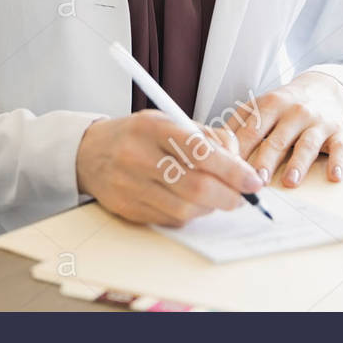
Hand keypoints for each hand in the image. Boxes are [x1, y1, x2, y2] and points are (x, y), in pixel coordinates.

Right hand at [76, 110, 263, 226]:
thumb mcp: (169, 121)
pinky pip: (170, 220)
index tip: (253, 180)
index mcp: (153, 128)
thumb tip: (239, 163)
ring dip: (210, 208)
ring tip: (215, 198)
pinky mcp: (127, 209)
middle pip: (196, 186)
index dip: (233, 169)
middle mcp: (138, 157)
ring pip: (185, 209)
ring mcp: (130, 186)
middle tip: (242, 197)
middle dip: (229, 196)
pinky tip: (190, 203)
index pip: (200, 151)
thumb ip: (205, 138)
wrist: (89, 153)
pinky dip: (189, 215)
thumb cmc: (137, 135)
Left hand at [225, 72, 342, 188]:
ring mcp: (318, 122)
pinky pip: (341, 148)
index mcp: (270, 105)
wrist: (324, 89)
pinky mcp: (340, 132)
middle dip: (265, 160)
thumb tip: (213, 148)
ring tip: (290, 182)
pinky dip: (339, 162)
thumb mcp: (261, 107)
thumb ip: (240, 126)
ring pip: (307, 144)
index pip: (252, 129)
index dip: (240, 150)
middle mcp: (295, 112)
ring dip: (298, 163)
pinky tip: (334, 176)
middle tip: (255, 180)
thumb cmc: (285, 106)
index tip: (229, 169)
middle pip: (277, 139)